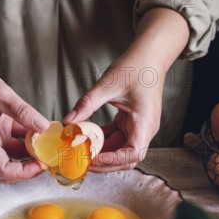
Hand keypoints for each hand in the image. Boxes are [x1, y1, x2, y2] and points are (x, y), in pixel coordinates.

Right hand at [0, 14, 49, 180]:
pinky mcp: (0, 126)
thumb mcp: (0, 95)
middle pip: (11, 164)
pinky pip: (17, 136)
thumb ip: (22, 112)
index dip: (22, 172)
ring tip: (49, 142)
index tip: (39, 165)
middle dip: (30, 164)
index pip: (2, 169)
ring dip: (32, 149)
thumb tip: (43, 126)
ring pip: (16, 150)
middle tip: (49, 156)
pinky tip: (42, 127)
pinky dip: (30, 134)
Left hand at [65, 55, 164, 171]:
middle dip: (105, 163)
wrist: (150, 56)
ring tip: (82, 153)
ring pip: (120, 150)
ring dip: (102, 153)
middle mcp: (145, 129)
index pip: (134, 153)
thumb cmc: (136, 67)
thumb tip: (69, 120)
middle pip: (126, 158)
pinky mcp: (132, 123)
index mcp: (145, 122)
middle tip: (83, 162)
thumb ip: (87, 103)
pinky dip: (103, 141)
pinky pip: (117, 138)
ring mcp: (139, 127)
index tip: (95, 159)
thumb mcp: (108, 84)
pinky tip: (87, 139)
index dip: (115, 160)